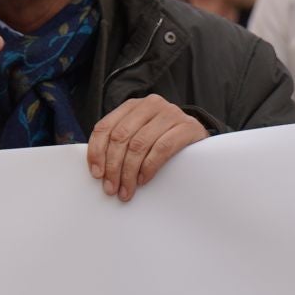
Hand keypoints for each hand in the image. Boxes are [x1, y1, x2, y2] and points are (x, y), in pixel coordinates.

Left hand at [87, 95, 207, 202]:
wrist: (198, 136)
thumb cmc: (163, 138)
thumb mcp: (139, 134)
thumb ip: (120, 143)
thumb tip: (98, 169)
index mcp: (133, 105)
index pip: (105, 126)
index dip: (97, 151)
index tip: (96, 174)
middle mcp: (150, 104)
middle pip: (121, 136)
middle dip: (113, 166)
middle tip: (112, 188)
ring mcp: (170, 113)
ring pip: (139, 144)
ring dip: (129, 172)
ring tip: (127, 190)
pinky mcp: (187, 126)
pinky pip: (162, 148)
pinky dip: (149, 166)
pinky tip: (144, 179)